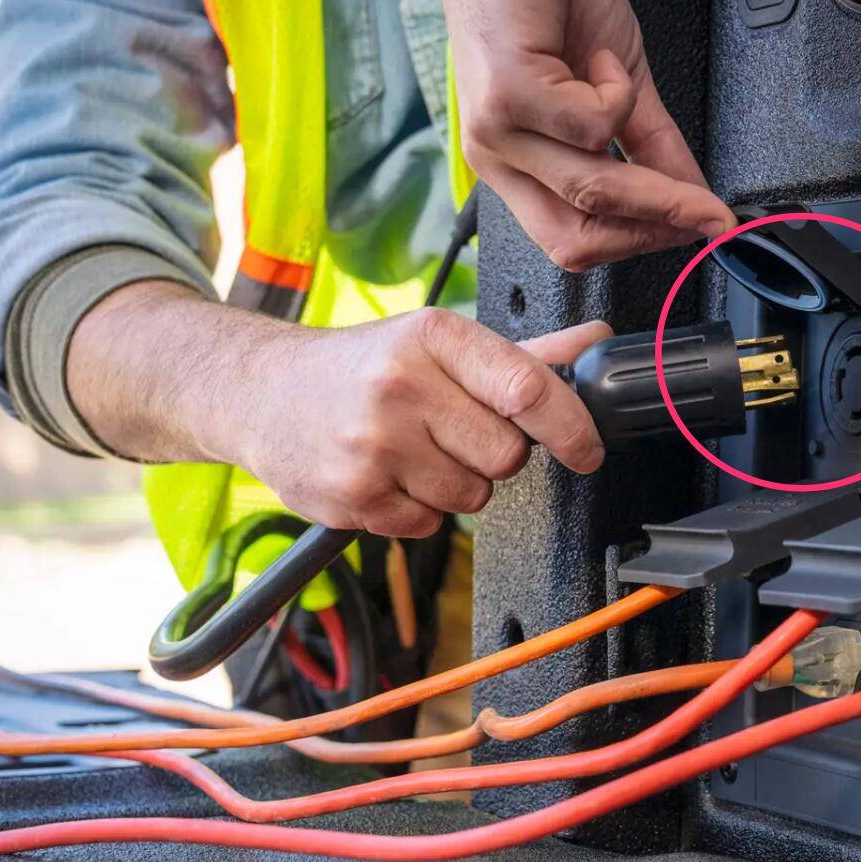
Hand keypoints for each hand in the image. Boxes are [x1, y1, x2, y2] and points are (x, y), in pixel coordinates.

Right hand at [238, 310, 612, 536]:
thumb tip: (599, 343)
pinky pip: (428, 525)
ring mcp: (373, 445)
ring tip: (414, 451)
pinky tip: (388, 476)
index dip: (571, 426)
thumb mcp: (439, 343)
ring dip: (457, 484)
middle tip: (455, 433)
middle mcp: (401, 386)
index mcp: (433, 337)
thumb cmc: (364, 366)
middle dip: (495, 454)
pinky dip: (418, 509)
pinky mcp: (352, 496)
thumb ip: (525, 353)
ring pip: (472, 496)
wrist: (262, 392)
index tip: (588, 449)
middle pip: (507, 455)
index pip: (527, 388)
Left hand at [440, 0, 734, 270]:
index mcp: (515, 163)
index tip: (698, 227)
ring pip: (590, 189)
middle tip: (702, 208)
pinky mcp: (507, 92)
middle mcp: (496, 156)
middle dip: (652, 225)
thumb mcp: (615, 82)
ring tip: (640, 101)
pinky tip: (603, 60)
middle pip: (577, 238)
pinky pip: (591, 126)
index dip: (641, 243)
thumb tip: (695, 200)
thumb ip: (653, 147)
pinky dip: (618, 92)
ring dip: (645, 165)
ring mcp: (496, 130)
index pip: (576, 241)